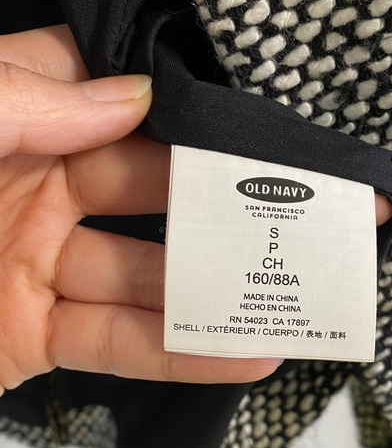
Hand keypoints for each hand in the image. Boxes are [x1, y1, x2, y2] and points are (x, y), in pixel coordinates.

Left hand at [0, 26, 391, 395]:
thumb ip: (36, 95)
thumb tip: (139, 92)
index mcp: (26, 127)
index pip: (130, 110)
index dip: (194, 117)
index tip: (263, 131)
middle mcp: (41, 194)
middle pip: (159, 197)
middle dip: (232, 209)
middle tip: (308, 214)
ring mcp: (43, 268)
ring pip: (152, 281)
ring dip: (222, 293)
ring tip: (296, 294)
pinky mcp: (39, 337)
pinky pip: (121, 346)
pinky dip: (184, 355)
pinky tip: (248, 354)